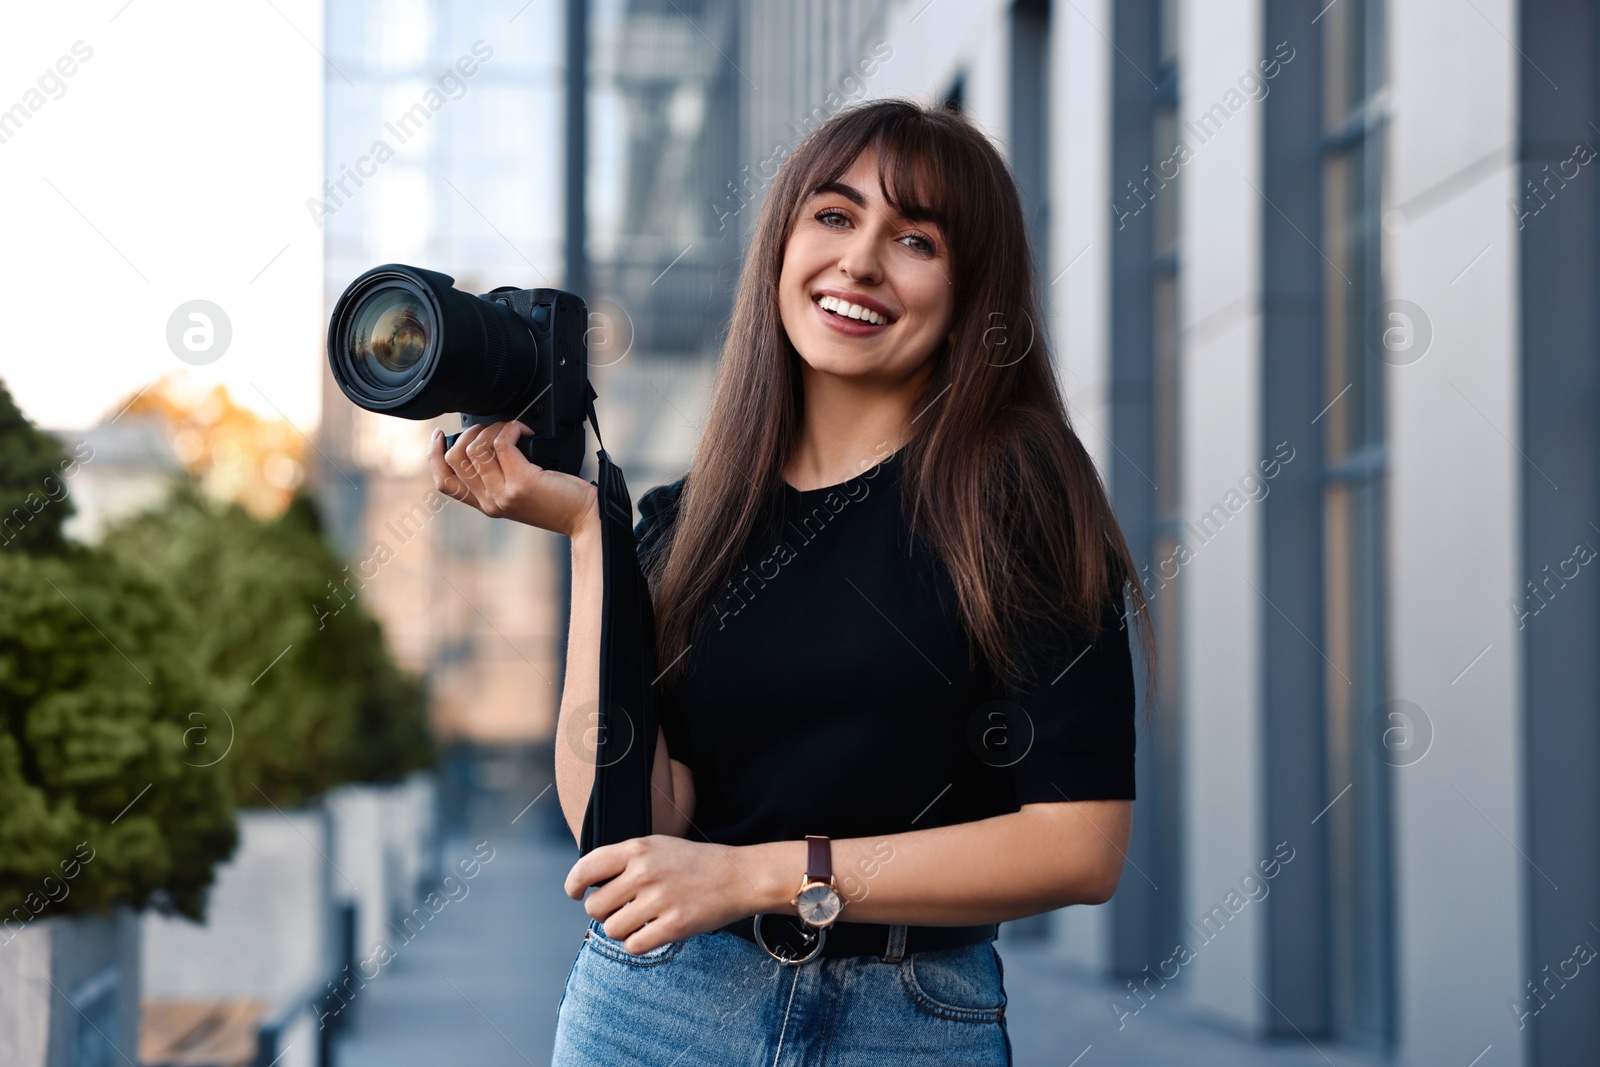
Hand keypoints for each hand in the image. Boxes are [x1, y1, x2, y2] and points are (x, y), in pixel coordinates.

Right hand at [428, 421, 597, 537]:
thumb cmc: (558, 501)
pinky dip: (512, 428)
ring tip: (512, 430)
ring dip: (492, 429)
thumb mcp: (519, 494)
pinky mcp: (522, 481)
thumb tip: (481, 443)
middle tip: (492, 429)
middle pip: (455, 459)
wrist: (584, 517)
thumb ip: (497, 477)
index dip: (434, 455)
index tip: (439, 435)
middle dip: (469, 433)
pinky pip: (503, 442)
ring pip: (476, 447)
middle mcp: (490, 502)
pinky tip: (525, 431)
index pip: (443, 482)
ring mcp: (504, 493)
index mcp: (485, 505)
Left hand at [564, 835, 766, 954]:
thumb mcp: (657, 846)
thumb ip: (623, 860)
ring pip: (611, 929)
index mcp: (637, 849)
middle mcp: (644, 872)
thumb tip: (587, 884)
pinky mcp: (673, 926)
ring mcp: (659, 900)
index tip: (575, 893)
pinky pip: (633, 945)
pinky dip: (638, 943)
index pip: (586, 868)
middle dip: (604, 912)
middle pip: (594, 906)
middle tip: (623, 908)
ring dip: (622, 929)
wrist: (737, 877)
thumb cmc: (694, 863)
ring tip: (641, 920)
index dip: (573, 885)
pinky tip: (651, 932)